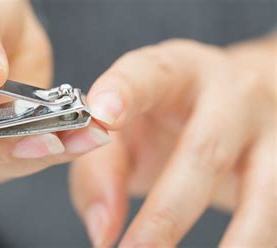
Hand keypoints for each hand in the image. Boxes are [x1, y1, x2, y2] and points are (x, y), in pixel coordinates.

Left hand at [70, 38, 275, 246]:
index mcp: (174, 73)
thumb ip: (101, 172)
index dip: (124, 90)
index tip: (102, 116)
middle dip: (165, 214)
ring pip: (264, 191)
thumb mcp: (128, 131)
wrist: (239, 108)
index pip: (147, 73)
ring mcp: (272, 125)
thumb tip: (103, 231)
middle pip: (203, 150)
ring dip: (233, 244)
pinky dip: (258, 243)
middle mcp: (229, 91)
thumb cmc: (167, 120)